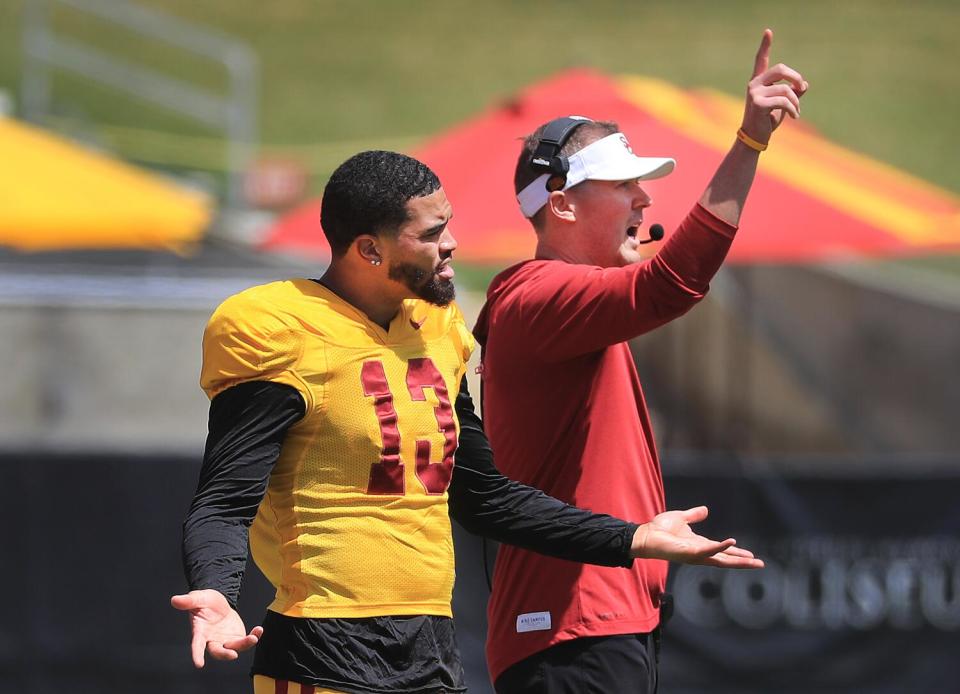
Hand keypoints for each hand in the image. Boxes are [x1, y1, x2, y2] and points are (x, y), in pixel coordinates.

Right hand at [170, 589, 263, 667]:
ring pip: (234, 647)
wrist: (218, 602)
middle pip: (217, 651)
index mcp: (200, 632)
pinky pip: (245, 641)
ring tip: (253, 637)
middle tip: (232, 654)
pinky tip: (259, 630)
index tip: (198, 664)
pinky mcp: (236, 637)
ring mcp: (225, 640)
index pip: (196, 645)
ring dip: (243, 645)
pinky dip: (253, 637)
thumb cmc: (204, 602)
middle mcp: (212, 640)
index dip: (197, 655)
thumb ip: (188, 601)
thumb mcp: (198, 598)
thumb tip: (174, 600)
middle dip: (224, 654)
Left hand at [631, 506, 763, 568]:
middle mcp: (700, 552)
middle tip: (760, 564)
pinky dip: (720, 547)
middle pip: (726, 559)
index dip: (736, 553)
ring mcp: (695, 554)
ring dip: (738, 560)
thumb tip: (706, 510)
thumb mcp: (681, 518)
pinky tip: (732, 542)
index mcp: (700, 545)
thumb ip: (694, 515)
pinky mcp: (689, 552)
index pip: (722, 551)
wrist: (645, 535)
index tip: (751, 555)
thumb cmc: (659, 529)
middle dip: (743, 562)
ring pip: (721, 559)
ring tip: (754, 560)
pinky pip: (708, 550)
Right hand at [740, 28, 807, 144]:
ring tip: (797, 111)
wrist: (755, 138)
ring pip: (786, 89)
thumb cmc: (767, 121)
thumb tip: (805, 85)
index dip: (765, 45)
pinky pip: (784, 101)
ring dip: (796, 101)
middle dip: (796, 78)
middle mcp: (754, 84)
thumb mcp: (782, 105)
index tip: (768, 31)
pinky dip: (794, 109)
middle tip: (802, 89)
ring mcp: (755, 94)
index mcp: (759, 82)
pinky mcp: (758, 104)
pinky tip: (794, 116)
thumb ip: (793, 93)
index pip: (761, 60)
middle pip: (781, 70)